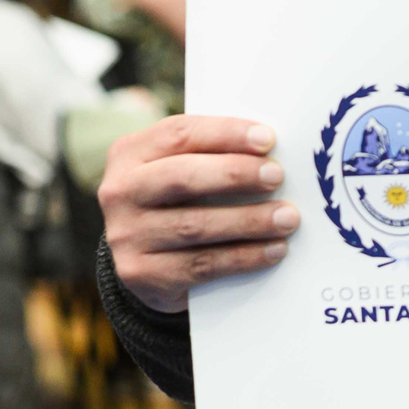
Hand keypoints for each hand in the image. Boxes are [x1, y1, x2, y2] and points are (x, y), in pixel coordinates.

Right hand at [100, 115, 298, 311]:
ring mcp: (126, 236)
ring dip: (248, 221)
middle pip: (181, 177)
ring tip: (288, 217)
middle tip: (277, 175)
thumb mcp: (182, 169)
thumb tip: (273, 147)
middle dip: (234, 174)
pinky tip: (274, 250)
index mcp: (130, 153)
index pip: (178, 134)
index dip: (225, 134)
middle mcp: (120, 192)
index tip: (268, 139)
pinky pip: (201, 265)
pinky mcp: (140, 274)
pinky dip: (243, 257)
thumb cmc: (180, 201)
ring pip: (194, 226)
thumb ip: (213, 154)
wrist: (148, 264)